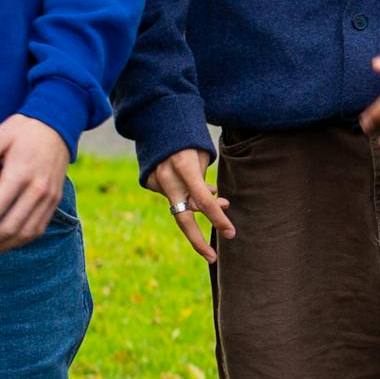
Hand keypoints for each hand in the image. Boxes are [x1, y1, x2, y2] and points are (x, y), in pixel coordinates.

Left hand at [0, 113, 72, 251]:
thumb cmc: (23, 130)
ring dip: (1, 245)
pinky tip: (3, 242)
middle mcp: (37, 190)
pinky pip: (38, 229)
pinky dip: (19, 241)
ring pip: (25, 233)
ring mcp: (49, 198)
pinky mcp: (54, 202)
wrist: (58, 126)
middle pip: (9, 226)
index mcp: (20, 174)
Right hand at [146, 147, 234, 261]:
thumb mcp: (201, 155)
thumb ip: (203, 182)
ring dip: (200, 209)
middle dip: (198, 241)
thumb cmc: (188, 137)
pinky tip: (199, 188)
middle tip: (212, 257)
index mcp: (184, 167)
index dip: (218, 219)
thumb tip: (211, 203)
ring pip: (180, 207)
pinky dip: (187, 196)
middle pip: (183, 218)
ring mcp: (155, 180)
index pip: (204, 201)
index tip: (230, 233)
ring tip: (222, 201)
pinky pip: (174, 197)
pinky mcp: (149, 182)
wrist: (157, 121)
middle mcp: (167, 177)